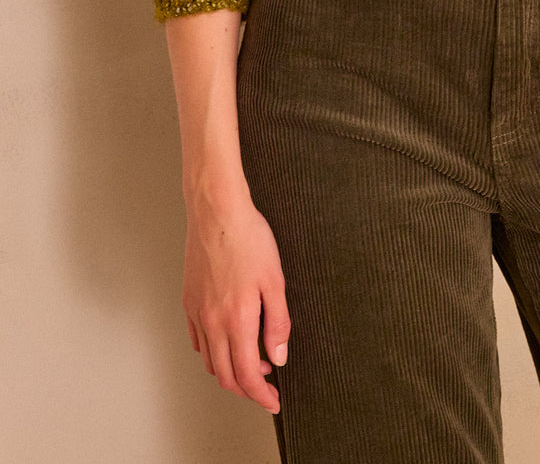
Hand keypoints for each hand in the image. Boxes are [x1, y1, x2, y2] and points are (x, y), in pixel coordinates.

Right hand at [182, 189, 290, 414]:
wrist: (217, 211)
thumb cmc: (249, 239)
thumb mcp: (275, 280)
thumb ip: (277, 323)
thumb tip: (278, 357)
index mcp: (237, 319)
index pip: (247, 375)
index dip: (261, 395)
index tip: (273, 400)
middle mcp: (212, 322)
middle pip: (225, 376)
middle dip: (247, 389)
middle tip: (266, 387)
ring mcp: (197, 313)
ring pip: (210, 361)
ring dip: (230, 371)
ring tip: (253, 362)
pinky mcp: (189, 302)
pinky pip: (198, 341)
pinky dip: (213, 352)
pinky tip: (228, 341)